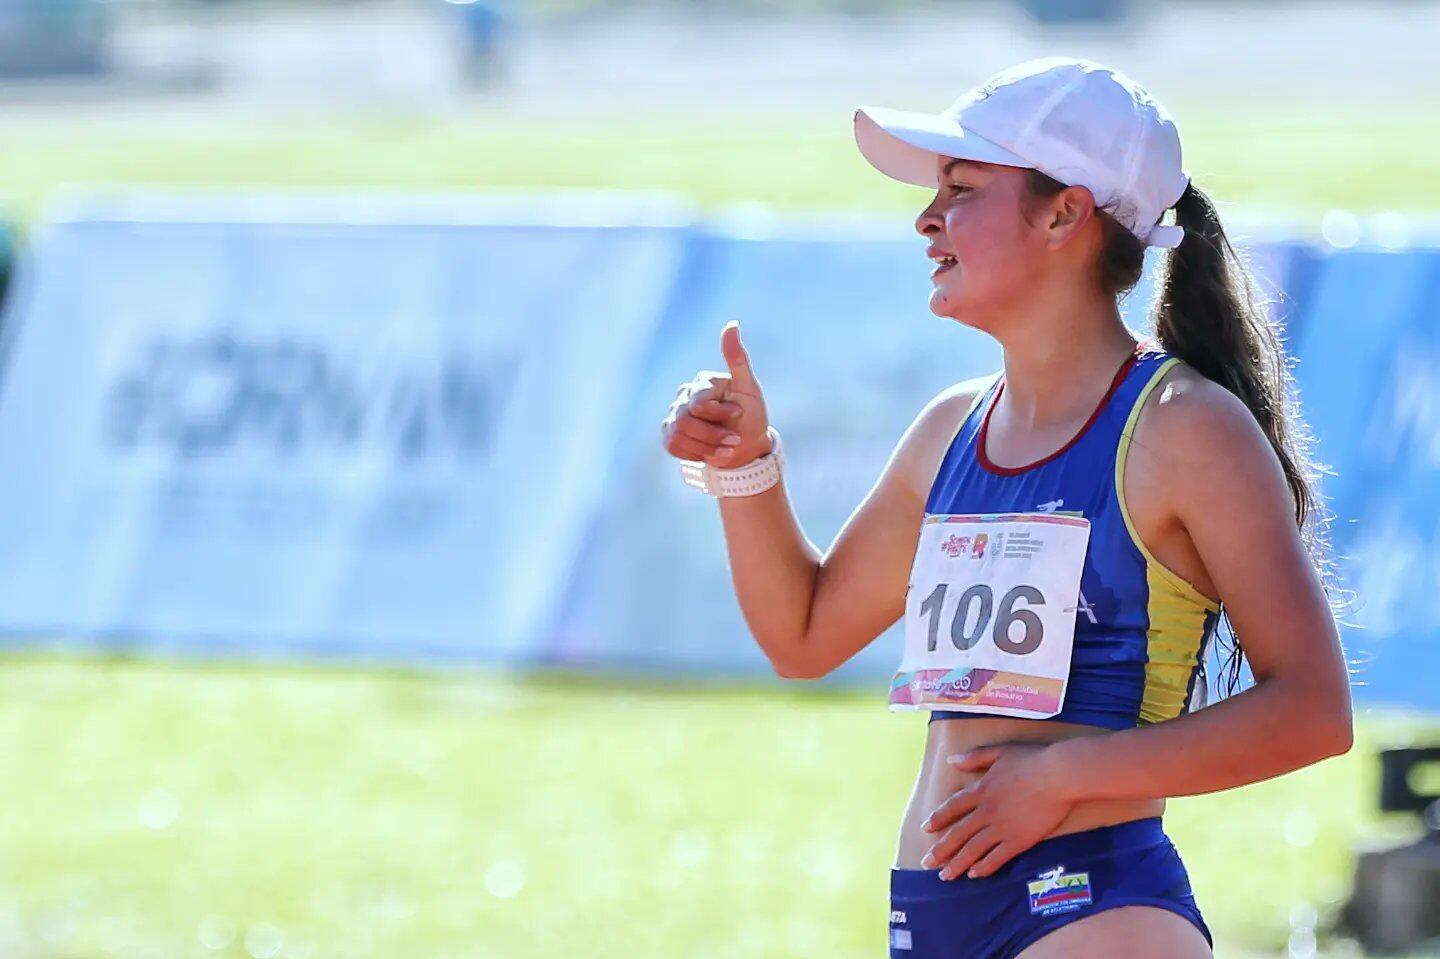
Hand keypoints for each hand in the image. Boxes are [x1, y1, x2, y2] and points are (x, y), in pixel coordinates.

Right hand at [660, 320, 771, 467]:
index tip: (739, 412)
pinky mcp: (669, 434)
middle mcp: (684, 395)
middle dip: (713, 435)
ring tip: (727, 450)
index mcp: (703, 382)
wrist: (746, 446)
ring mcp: (674, 415)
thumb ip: (737, 358)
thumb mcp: (749, 388)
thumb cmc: (750, 415)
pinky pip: (673, 446)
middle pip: (685, 420)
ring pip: (678, 435)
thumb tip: (732, 324)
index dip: (720, 412)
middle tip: (735, 441)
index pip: (699, 401)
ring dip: (707, 447)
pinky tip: (712, 452)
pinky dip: (696, 453)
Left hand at [919, 742, 1077, 879]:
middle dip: (941, 850)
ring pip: (973, 849)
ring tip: (945, 876)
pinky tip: (974, 874)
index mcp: (981, 789)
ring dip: (957, 864)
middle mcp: (986, 811)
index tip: (925, 829)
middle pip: (958, 833)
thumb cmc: (1032, 760)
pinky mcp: (1019, 840)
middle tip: (926, 862)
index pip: (953, 807)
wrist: (1059, 775)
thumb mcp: (1000, 752)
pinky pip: (997, 858)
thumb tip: (951, 760)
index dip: (938, 819)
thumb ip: (975, 757)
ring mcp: (1001, 827)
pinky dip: (984, 867)